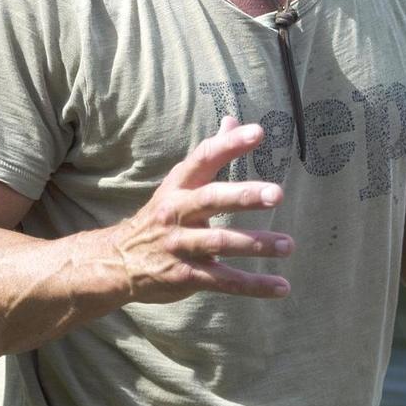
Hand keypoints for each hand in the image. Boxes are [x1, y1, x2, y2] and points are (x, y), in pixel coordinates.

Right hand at [108, 116, 293, 303]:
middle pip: (211, 199)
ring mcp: (179, 245)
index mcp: (178, 185)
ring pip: (219, 243)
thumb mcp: (179, 184)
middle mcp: (177, 211)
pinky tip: (281, 286)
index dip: (229, 144)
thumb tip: (233, 120)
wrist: (118, 262)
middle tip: (276, 194)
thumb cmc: (161, 216)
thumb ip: (210, 155)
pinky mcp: (185, 275)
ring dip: (256, 244)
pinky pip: (222, 280)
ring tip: (288, 245)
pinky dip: (253, 285)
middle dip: (243, 196)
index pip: (204, 158)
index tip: (258, 132)